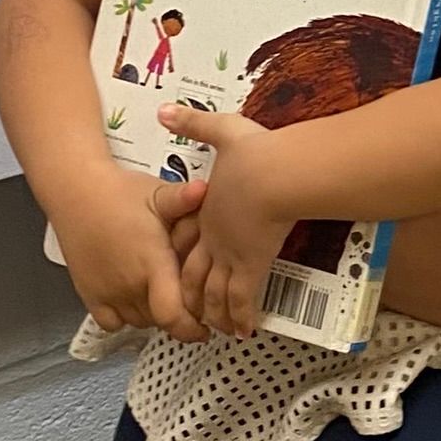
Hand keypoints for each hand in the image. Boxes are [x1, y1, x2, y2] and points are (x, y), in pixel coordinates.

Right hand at [53, 167, 209, 341]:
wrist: (77, 193)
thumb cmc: (119, 193)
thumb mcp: (158, 194)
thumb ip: (184, 198)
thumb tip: (205, 188)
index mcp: (152, 264)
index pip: (172, 315)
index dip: (190, 328)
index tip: (205, 328)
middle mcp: (130, 284)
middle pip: (160, 321)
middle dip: (177, 316)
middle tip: (187, 302)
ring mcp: (107, 292)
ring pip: (139, 322)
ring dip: (154, 315)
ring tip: (163, 295)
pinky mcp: (89, 294)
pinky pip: (110, 323)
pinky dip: (124, 319)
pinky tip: (135, 300)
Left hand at [158, 105, 287, 337]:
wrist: (275, 175)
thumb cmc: (256, 155)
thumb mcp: (224, 132)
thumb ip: (195, 123)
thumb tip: (165, 110)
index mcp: (207, 213)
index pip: (188, 243)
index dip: (183, 260)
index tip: (180, 272)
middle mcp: (214, 239)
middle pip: (194, 275)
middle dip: (191, 296)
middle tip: (191, 313)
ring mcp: (232, 254)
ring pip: (215, 293)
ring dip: (215, 312)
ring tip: (217, 328)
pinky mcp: (253, 265)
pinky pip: (242, 299)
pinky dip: (242, 316)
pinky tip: (245, 330)